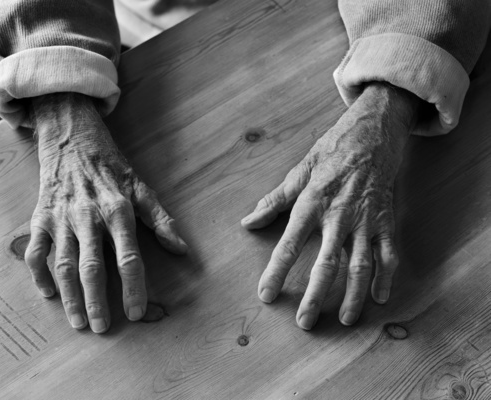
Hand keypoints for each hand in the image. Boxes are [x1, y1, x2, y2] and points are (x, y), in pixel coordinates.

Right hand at [25, 93, 187, 332]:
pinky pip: (36, 251)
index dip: (133, 287)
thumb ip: (161, 219)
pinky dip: (40, 274)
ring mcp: (61, 218)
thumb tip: (181, 248)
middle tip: (104, 328)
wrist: (73, 138)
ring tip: (79, 321)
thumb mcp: (142, 187)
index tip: (136, 312)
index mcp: (118, 211)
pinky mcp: (41, 217)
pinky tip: (48, 293)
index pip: (128, 258)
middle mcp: (88, 217)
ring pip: (63, 264)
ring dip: (70, 296)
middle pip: (92, 267)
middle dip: (98, 301)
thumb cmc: (112, 167)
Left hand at [242, 83, 419, 328]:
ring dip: (352, 295)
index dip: (276, 271)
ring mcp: (365, 221)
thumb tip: (248, 221)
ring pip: (359, 266)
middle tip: (305, 322)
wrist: (371, 135)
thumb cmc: (331, 154)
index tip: (265, 295)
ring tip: (344, 319)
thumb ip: (273, 201)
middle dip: (314, 296)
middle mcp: (338, 217)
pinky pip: (388, 254)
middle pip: (325, 263)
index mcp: (311, 204)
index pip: (289, 244)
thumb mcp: (298, 173)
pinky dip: (385, 277)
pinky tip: (380, 298)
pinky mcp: (385, 221)